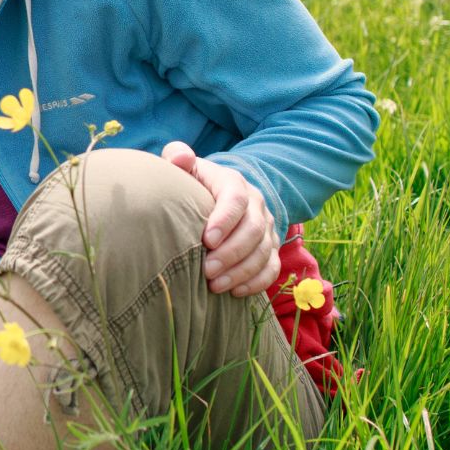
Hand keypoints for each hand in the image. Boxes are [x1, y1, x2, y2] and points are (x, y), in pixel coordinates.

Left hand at [162, 141, 279, 296]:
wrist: (214, 197)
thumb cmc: (192, 184)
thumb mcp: (184, 168)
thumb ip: (177, 156)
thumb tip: (181, 157)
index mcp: (234, 183)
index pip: (236, 199)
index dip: (225, 220)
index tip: (206, 240)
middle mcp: (256, 204)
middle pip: (253, 230)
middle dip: (231, 253)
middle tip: (206, 271)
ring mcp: (266, 227)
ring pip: (264, 252)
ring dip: (241, 272)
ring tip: (215, 286)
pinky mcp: (270, 248)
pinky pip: (272, 268)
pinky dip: (256, 282)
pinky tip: (234, 292)